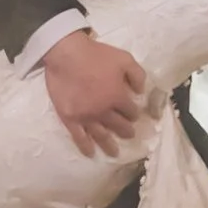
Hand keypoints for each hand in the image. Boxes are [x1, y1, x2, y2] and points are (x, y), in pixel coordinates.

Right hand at [42, 31, 147, 157]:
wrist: (66, 53)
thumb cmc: (96, 54)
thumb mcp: (124, 58)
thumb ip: (137, 75)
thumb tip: (141, 92)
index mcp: (118, 97)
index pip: (131, 111)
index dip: (134, 112)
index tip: (133, 114)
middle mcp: (104, 111)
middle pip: (119, 126)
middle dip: (126, 130)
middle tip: (129, 134)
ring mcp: (86, 116)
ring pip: (101, 136)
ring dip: (109, 145)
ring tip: (114, 153)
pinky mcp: (70, 118)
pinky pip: (79, 137)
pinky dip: (85, 147)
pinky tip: (90, 153)